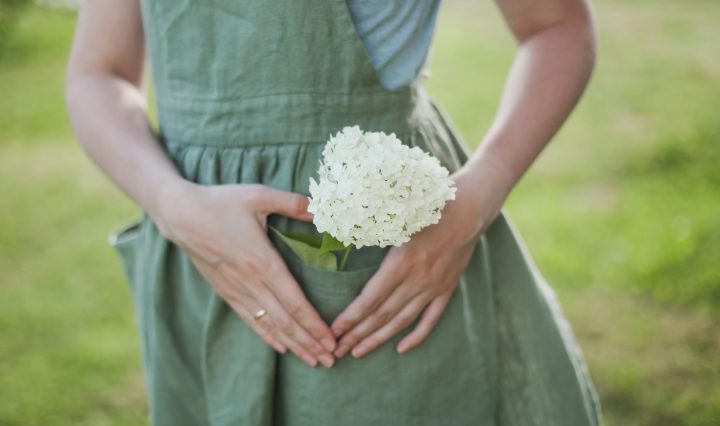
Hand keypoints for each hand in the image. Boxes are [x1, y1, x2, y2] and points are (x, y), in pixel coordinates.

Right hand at [154, 181, 336, 367]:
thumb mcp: (258, 195)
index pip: (293, 301)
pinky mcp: (225, 291)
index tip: (331, 340)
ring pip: (269, 325)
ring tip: (313, 360)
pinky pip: (250, 320)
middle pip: (285, 321)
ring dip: (293, 344)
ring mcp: (236, 290)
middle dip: (309, 342)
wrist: (179, 213)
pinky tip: (282, 347)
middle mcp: (250, 282)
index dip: (313, 323)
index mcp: (261, 261)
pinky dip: (268, 336)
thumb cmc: (220, 202)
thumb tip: (321, 208)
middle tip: (331, 360)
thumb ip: (292, 202)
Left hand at [329, 166, 508, 357]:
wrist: (470, 207)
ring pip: (402, 320)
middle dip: (357, 335)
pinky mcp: (447, 288)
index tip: (333, 330)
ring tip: (358, 352)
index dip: (351, 318)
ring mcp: (434, 286)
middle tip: (336, 350)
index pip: (370, 298)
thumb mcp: (397, 214)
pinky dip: (416, 336)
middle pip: (382, 315)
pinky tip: (401, 349)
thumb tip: (338, 230)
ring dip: (379, 339)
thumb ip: (372, 229)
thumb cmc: (429, 204)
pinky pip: (430, 319)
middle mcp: (418, 279)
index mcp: (402, 261)